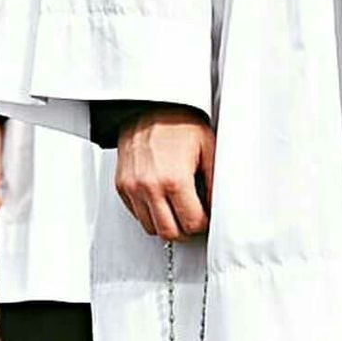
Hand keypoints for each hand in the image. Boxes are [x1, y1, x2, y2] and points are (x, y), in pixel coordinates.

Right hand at [115, 107, 214, 241]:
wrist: (149, 107)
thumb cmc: (178, 123)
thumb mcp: (208, 148)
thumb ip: (215, 182)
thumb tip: (219, 206)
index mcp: (174, 179)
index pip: (191, 223)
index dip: (202, 224)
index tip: (205, 217)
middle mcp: (150, 187)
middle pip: (169, 233)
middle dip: (184, 230)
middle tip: (192, 220)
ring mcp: (133, 188)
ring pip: (151, 228)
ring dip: (166, 224)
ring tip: (176, 209)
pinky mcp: (122, 187)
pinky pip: (137, 215)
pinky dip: (150, 213)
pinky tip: (161, 200)